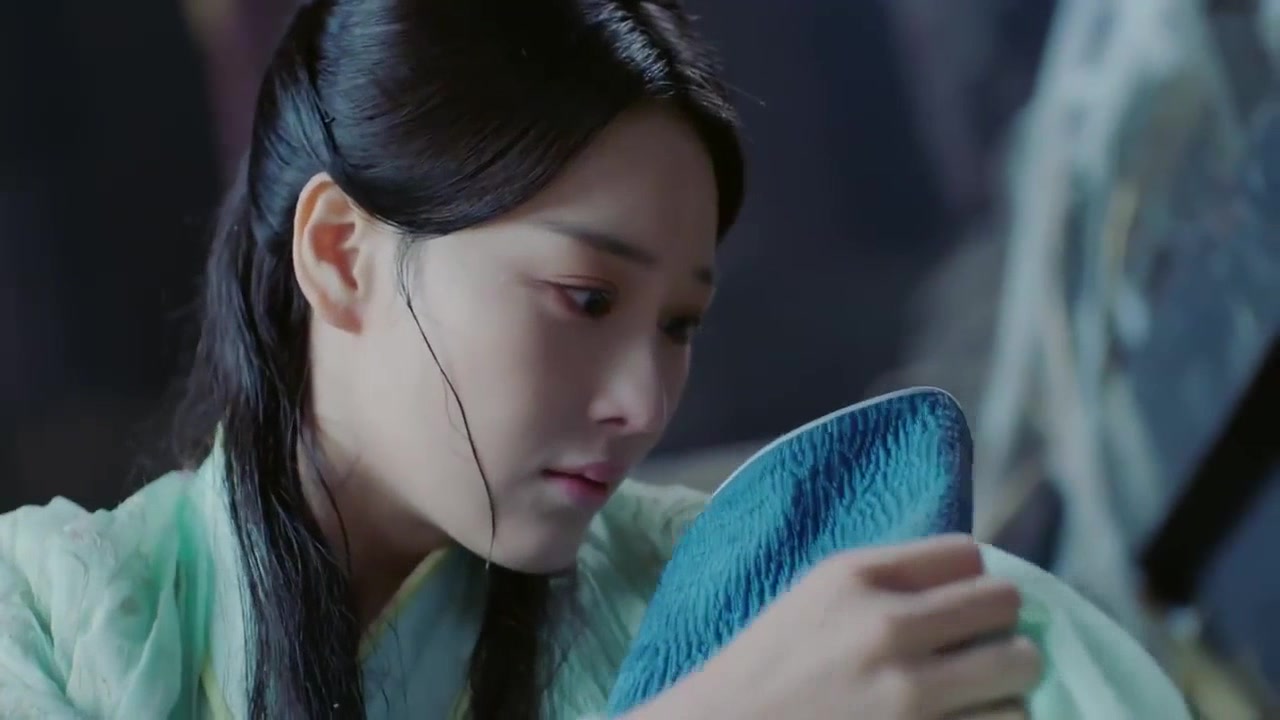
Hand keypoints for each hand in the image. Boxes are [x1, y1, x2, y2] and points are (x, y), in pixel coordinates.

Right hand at [636, 535, 1040, 719]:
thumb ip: (890, 580)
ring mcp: (908, 694)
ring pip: (1020, 671)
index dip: (969, 580)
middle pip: (1006, 603)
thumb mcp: (818, 596)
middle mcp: (887, 627)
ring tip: (971, 696)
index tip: (956, 606)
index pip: (967, 554)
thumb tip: (980, 579)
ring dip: (1003, 685)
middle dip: (999, 626)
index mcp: (855, 577)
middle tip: (977, 649)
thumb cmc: (772, 668)